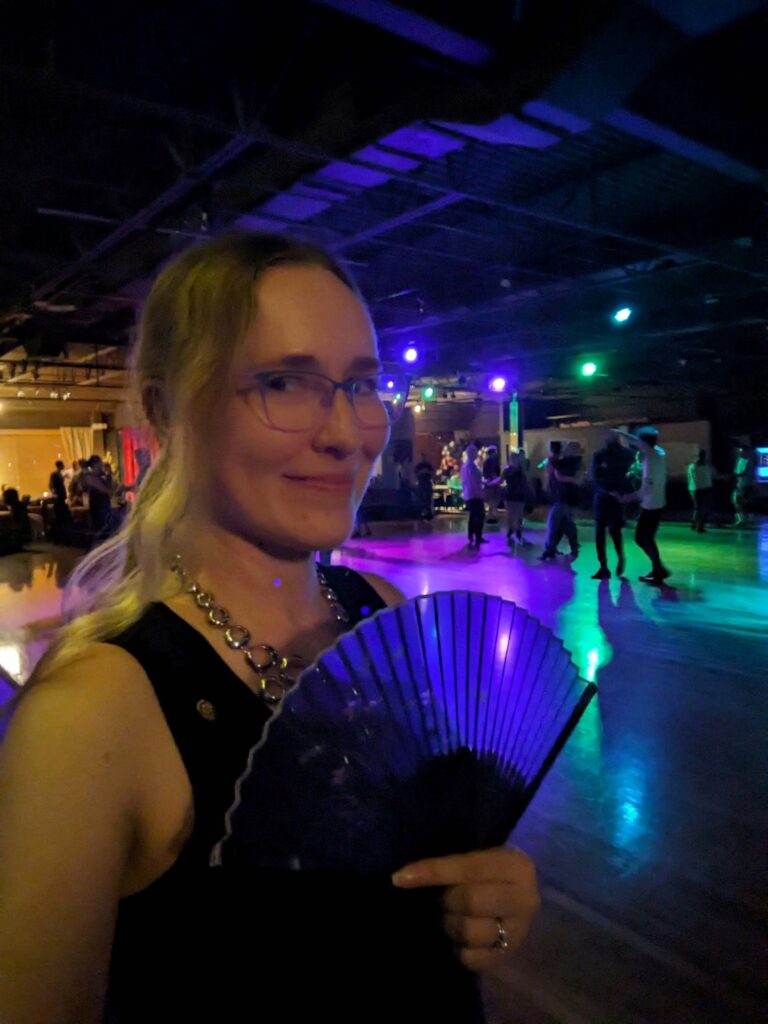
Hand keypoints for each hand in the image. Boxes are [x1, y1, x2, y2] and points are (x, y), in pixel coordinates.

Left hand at [392, 847, 539, 971]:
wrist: (517, 896)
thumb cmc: (489, 872)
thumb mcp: (478, 858)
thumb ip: (450, 865)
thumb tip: (403, 878)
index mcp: (516, 866)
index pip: (467, 867)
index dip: (432, 872)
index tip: (399, 878)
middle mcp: (525, 899)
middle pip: (470, 901)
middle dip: (447, 900)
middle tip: (443, 898)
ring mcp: (519, 932)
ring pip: (469, 932)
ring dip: (451, 924)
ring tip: (453, 916)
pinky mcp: (509, 958)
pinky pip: (471, 958)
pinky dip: (458, 948)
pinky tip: (460, 937)